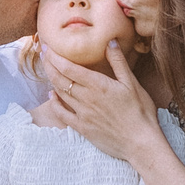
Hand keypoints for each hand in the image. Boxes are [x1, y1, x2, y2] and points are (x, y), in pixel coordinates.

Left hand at [44, 41, 159, 162]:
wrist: (140, 143)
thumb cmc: (140, 112)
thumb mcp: (132, 83)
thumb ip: (118, 62)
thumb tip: (110, 41)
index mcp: (98, 85)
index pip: (69, 68)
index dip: (55, 57)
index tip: (48, 47)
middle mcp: (86, 98)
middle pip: (60, 79)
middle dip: (49, 65)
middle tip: (43, 54)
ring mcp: (82, 114)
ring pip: (60, 93)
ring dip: (51, 80)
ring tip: (47, 69)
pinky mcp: (82, 128)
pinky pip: (62, 114)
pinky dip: (55, 103)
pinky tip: (52, 96)